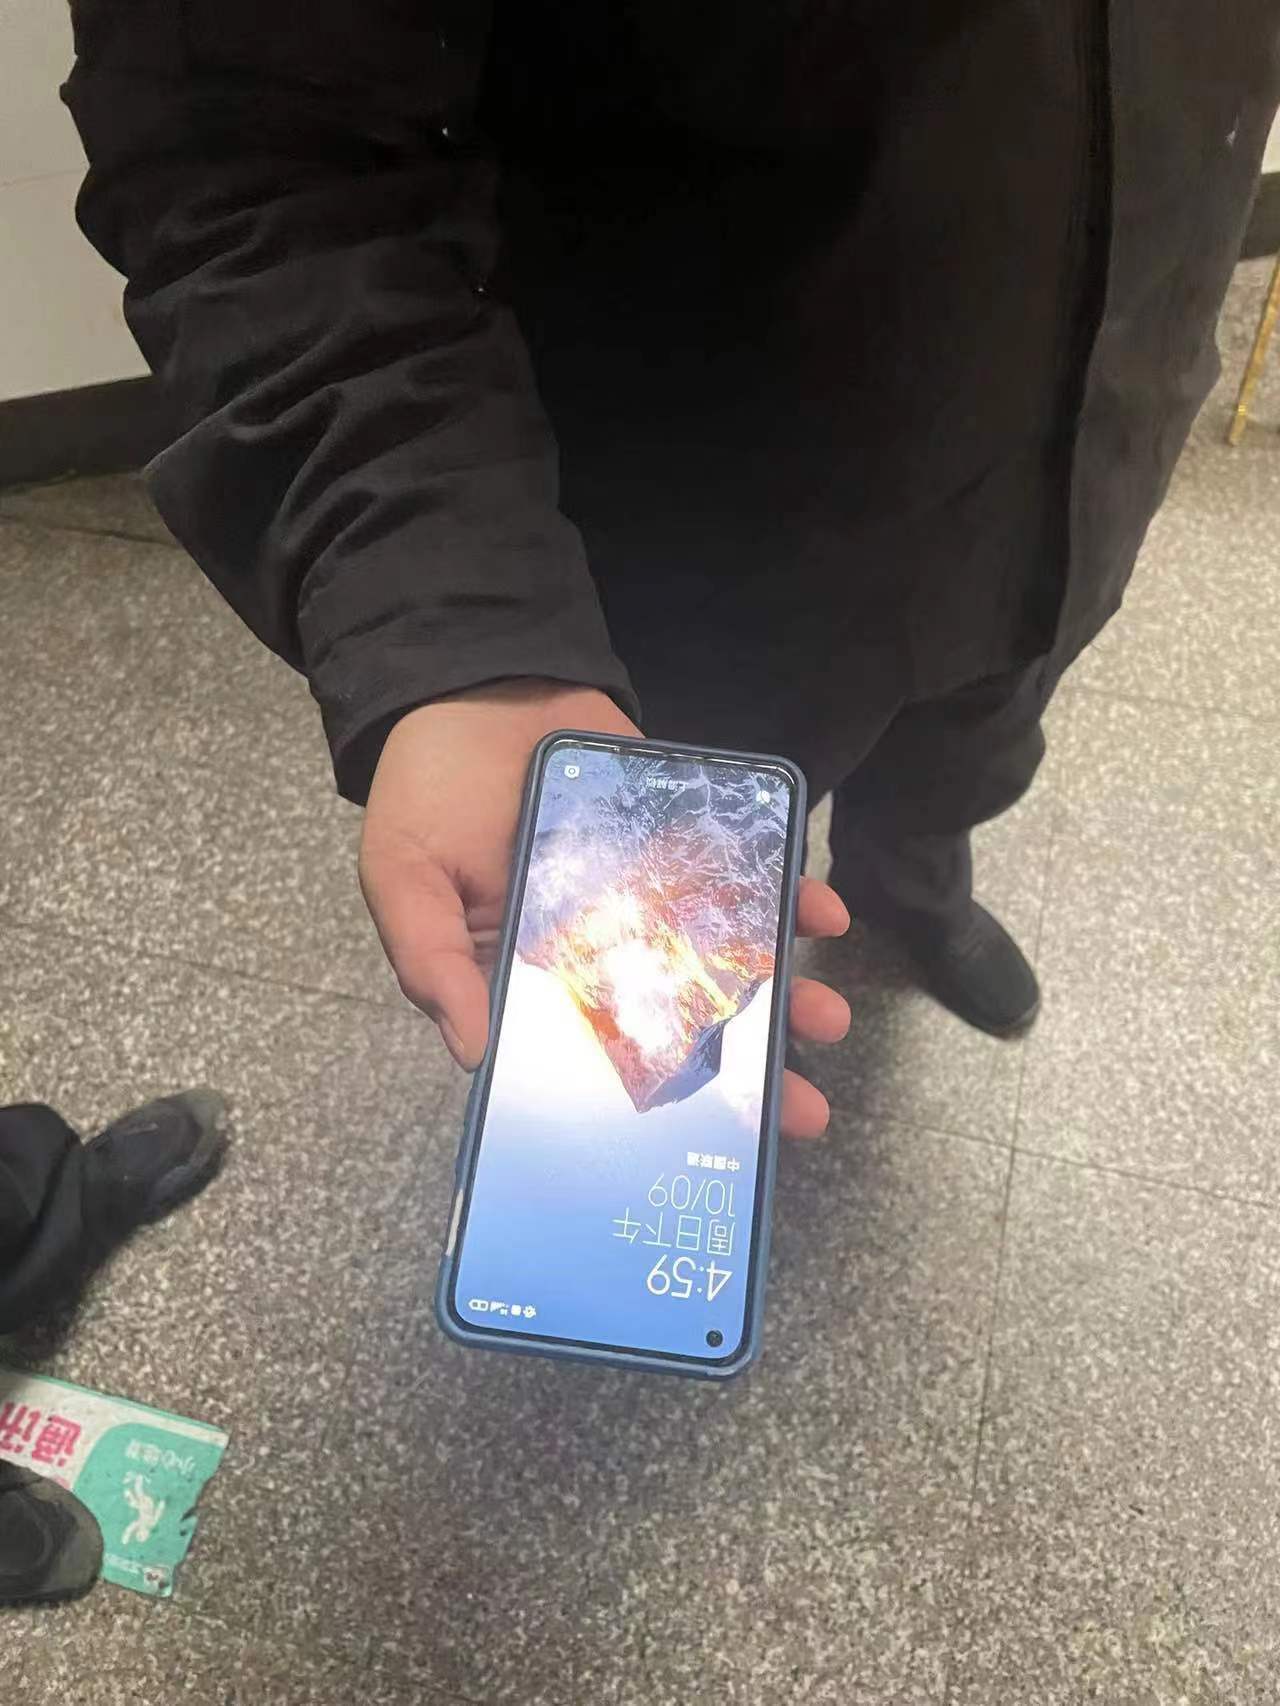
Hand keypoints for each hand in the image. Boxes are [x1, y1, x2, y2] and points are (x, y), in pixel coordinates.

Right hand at [359, 678, 851, 1137]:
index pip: (595, 1063)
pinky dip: (789, 897)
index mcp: (533, 982)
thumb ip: (432, 963)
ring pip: (724, 961)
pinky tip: (823, 916)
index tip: (697, 1155)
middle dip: (745, 1074)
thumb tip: (473, 1055)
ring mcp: (653, 899)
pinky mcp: (687, 844)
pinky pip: (744, 880)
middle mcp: (603, 953)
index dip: (645, 1112)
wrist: (476, 681)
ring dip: (782, 995)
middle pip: (679, 1027)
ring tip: (825, 1020)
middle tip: (800, 1112)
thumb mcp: (403, 880)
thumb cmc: (427, 791)